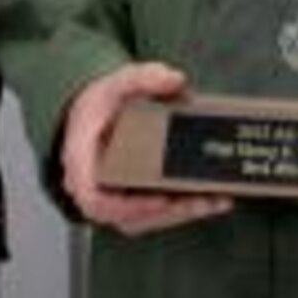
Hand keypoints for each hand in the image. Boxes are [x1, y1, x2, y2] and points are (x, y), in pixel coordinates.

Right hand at [59, 61, 233, 235]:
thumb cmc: (100, 105)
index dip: (128, 206)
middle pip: (130, 217)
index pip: (96, 200)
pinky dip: (181, 208)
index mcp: (81, 163)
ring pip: (146, 219)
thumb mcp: (116, 83)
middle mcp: (93, 189)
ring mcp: (112, 200)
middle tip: (204, 200)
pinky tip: (210, 198)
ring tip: (216, 200)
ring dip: (181, 213)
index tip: (160, 199)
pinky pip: (153, 214)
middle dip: (171, 211)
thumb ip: (143, 77)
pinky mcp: (131, 202)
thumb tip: (175, 79)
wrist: (95, 114)